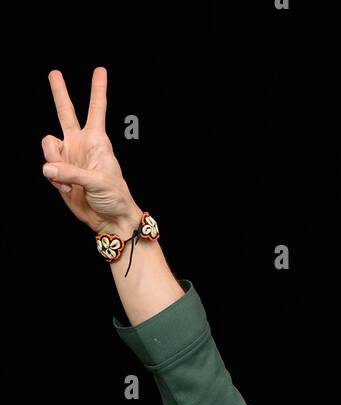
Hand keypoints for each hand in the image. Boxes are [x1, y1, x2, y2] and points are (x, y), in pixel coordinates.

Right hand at [42, 66, 139, 233]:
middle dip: (59, 92)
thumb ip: (71, 173)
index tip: (100, 70)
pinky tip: (66, 188)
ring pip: (48, 144)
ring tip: (68, 181)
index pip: (97, 109)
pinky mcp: (60, 172)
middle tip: (54, 72)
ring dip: (54, 162)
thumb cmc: (114, 197)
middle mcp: (80, 143)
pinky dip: (53, 179)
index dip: (98, 90)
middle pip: (65, 112)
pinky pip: (47, 168)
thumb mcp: (98, 182)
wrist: (110, 219)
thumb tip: (47, 168)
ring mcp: (68, 157)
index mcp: (97, 141)